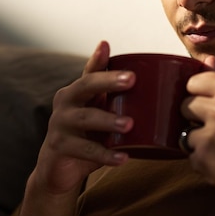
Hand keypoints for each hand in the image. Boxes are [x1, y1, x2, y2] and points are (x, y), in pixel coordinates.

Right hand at [32, 41, 134, 195]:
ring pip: (85, 118)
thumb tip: (157, 91)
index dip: (98, 59)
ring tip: (129, 124)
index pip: (89, 71)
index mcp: (77, 91)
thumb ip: (119, 103)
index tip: (106, 45)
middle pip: (85, 86)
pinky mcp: (59, 146)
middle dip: (108, 81)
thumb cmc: (86, 137)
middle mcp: (66, 102)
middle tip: (131, 79)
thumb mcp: (101, 117)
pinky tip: (122, 158)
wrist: (57, 169)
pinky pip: (84, 150)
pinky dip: (105, 154)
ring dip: (108, 120)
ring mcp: (59, 123)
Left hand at [181, 56, 214, 203]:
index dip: (197, 95)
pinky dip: (201, 161)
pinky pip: (189, 155)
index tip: (208, 106)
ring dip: (197, 142)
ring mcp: (211, 133)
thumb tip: (207, 59)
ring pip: (185, 131)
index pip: (193, 82)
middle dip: (194, 118)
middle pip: (185, 105)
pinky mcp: (203, 157)